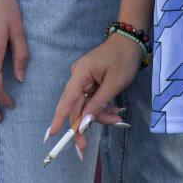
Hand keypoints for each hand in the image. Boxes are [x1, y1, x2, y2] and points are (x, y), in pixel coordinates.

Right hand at [48, 34, 141, 157]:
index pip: (67, 100)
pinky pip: (92, 99)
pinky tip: (113, 112)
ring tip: (117, 119)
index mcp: (80, 74)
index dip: (59, 118)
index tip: (52, 134)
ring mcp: (84, 79)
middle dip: (88, 122)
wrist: (130, 40)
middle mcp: (78, 77)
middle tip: (90, 142)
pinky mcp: (90, 82)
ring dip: (100, 115)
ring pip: (86, 105)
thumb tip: (84, 121)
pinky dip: (101, 107)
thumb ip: (98, 103)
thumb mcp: (114, 83)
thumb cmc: (123, 58)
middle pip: (77, 106)